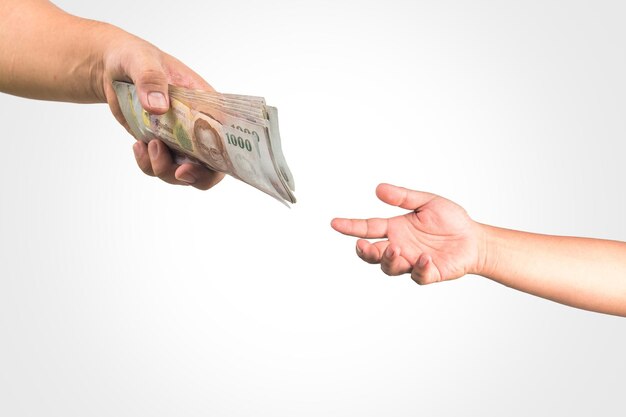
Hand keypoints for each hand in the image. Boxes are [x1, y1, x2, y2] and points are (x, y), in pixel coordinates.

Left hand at [100, 33, 223, 189]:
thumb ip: (151, 79)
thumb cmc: (135, 58)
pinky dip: (147, 165)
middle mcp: (198, 127)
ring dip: (165, 169)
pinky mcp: (160, 146)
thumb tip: (158, 107)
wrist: (112, 68)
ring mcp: (179, 140)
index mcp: (207, 106)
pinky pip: (159, 168)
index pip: (228, 137)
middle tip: (179, 171)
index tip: (205, 162)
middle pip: (211, 166)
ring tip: (147, 146)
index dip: (224, 157)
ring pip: (183, 172)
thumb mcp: (142, 60)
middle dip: (197, 175)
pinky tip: (137, 146)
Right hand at [331, 183, 484, 283]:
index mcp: (395, 228)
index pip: (368, 228)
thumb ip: (403, 197)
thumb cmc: (450, 221)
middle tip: (363, 245)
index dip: (350, 226)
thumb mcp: (427, 202)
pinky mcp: (429, 273)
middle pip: (372, 254)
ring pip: (390, 267)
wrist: (475, 238)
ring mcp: (412, 261)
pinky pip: (419, 275)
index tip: (334, 223)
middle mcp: (399, 246)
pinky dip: (419, 268)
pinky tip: (425, 258)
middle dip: (365, 251)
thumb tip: (378, 188)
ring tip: (396, 249)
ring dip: (389, 260)